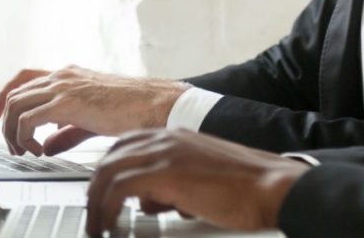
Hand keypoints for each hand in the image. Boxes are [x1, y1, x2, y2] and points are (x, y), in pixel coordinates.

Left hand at [0, 66, 188, 156]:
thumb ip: (66, 131)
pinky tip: (39, 150)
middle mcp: (63, 76)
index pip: (25, 78)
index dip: (4, 95)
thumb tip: (48, 145)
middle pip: (14, 91)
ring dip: (12, 131)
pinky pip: (27, 119)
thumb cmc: (132, 109)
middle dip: (3, 118)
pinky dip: (24, 137)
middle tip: (10, 143)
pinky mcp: (67, 101)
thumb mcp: (92, 119)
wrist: (152, 104)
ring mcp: (64, 86)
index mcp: (70, 75)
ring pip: (15, 104)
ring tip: (26, 150)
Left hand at [85, 129, 307, 236]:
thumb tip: (150, 201)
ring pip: (108, 171)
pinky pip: (118, 188)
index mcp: (178, 136)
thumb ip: (173, 183)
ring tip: (96, 227)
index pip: (127, 145)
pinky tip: (107, 227)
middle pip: (112, 156)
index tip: (101, 194)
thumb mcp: (203, 178)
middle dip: (96, 188)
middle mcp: (168, 137)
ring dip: (96, 203)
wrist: (270, 186)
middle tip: (93, 215)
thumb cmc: (247, 187)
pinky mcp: (165, 172)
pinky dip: (105, 209)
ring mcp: (166, 152)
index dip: (110, 171)